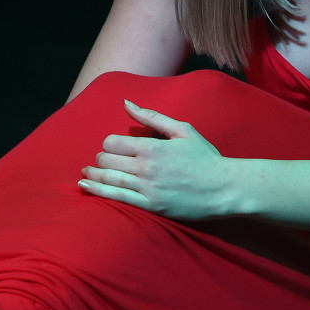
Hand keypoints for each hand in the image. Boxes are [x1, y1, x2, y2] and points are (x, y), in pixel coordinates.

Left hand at [79, 100, 233, 219]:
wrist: (224, 188)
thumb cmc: (205, 158)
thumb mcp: (182, 130)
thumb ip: (152, 117)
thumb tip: (126, 103)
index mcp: (152, 147)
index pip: (113, 143)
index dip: (109, 144)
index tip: (113, 147)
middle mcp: (146, 168)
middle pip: (107, 161)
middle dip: (100, 159)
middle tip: (101, 161)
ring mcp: (147, 189)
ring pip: (109, 179)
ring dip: (92, 176)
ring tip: (85, 174)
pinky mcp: (151, 206)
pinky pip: (118, 198)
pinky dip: (98, 191)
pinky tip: (85, 187)